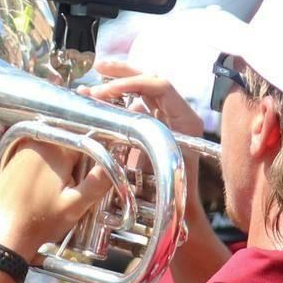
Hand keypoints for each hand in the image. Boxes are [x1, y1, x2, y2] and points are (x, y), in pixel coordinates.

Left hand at [0, 138, 115, 261]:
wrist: (4, 234)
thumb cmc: (37, 222)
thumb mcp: (75, 205)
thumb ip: (98, 182)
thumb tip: (117, 165)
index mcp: (55, 149)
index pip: (87, 144)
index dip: (94, 163)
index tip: (90, 181)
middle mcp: (37, 144)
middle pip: (70, 148)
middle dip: (77, 168)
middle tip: (73, 193)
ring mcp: (22, 152)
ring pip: (55, 155)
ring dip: (62, 171)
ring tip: (56, 195)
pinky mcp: (14, 162)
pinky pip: (39, 161)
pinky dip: (46, 174)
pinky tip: (43, 194)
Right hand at [84, 63, 210, 233]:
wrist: (177, 214)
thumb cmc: (170, 194)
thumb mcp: (155, 162)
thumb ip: (141, 136)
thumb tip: (122, 107)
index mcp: (186, 120)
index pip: (160, 85)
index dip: (131, 82)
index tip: (105, 91)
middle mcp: (179, 114)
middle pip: (151, 80)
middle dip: (124, 72)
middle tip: (98, 68)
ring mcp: (168, 119)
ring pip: (143, 89)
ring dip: (120, 80)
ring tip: (96, 76)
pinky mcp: (156, 126)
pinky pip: (137, 103)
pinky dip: (119, 97)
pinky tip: (100, 96)